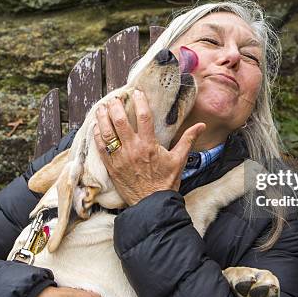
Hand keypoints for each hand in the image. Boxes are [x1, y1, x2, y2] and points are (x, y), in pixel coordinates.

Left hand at [94, 89, 204, 205]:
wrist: (152, 203)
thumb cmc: (166, 182)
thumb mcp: (179, 160)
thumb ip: (188, 140)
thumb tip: (201, 125)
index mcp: (149, 145)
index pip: (143, 117)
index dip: (140, 102)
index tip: (136, 92)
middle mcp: (133, 149)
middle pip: (120, 121)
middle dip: (115, 106)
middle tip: (114, 98)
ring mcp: (120, 158)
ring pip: (107, 132)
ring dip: (103, 118)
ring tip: (101, 107)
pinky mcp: (112, 167)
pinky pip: (101, 148)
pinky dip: (97, 136)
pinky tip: (96, 127)